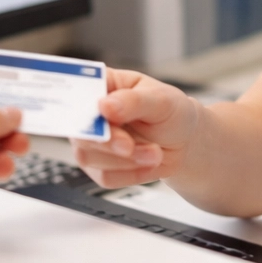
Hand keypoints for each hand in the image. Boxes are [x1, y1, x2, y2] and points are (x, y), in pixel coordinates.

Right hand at [71, 69, 199, 187]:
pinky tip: (149, 163)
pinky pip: (105, 177)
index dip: (80, 103)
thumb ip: (134, 102)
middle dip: (107, 142)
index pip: (78, 90)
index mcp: (103, 85)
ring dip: (127, 160)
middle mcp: (91, 114)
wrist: (183, 141)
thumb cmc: (171, 112)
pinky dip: (132, 174)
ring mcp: (92, 141)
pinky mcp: (99, 167)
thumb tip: (105, 105)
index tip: (99, 113)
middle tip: (130, 146)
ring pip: (89, 157)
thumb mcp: (162, 100)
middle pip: (79, 131)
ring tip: (155, 153)